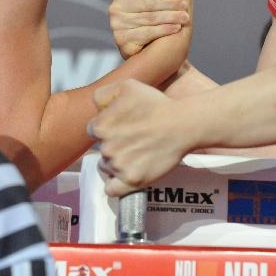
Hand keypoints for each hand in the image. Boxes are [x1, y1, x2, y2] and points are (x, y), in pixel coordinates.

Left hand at [88, 79, 191, 195]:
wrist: (182, 124)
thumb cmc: (156, 104)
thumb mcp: (126, 86)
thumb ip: (102, 94)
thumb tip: (97, 109)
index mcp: (100, 126)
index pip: (94, 131)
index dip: (108, 128)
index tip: (122, 127)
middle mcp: (106, 147)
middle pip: (101, 150)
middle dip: (114, 145)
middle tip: (133, 139)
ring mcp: (119, 166)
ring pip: (107, 168)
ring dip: (117, 163)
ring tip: (137, 153)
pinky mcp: (132, 180)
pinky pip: (112, 189)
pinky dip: (116, 185)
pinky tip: (126, 175)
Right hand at [109, 0, 191, 58]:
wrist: (160, 50)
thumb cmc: (163, 18)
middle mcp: (116, 6)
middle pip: (147, 2)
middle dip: (169, 3)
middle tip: (184, 6)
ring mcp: (117, 24)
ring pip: (148, 17)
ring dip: (170, 17)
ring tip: (185, 18)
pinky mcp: (121, 40)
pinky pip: (145, 33)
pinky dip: (163, 30)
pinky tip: (175, 28)